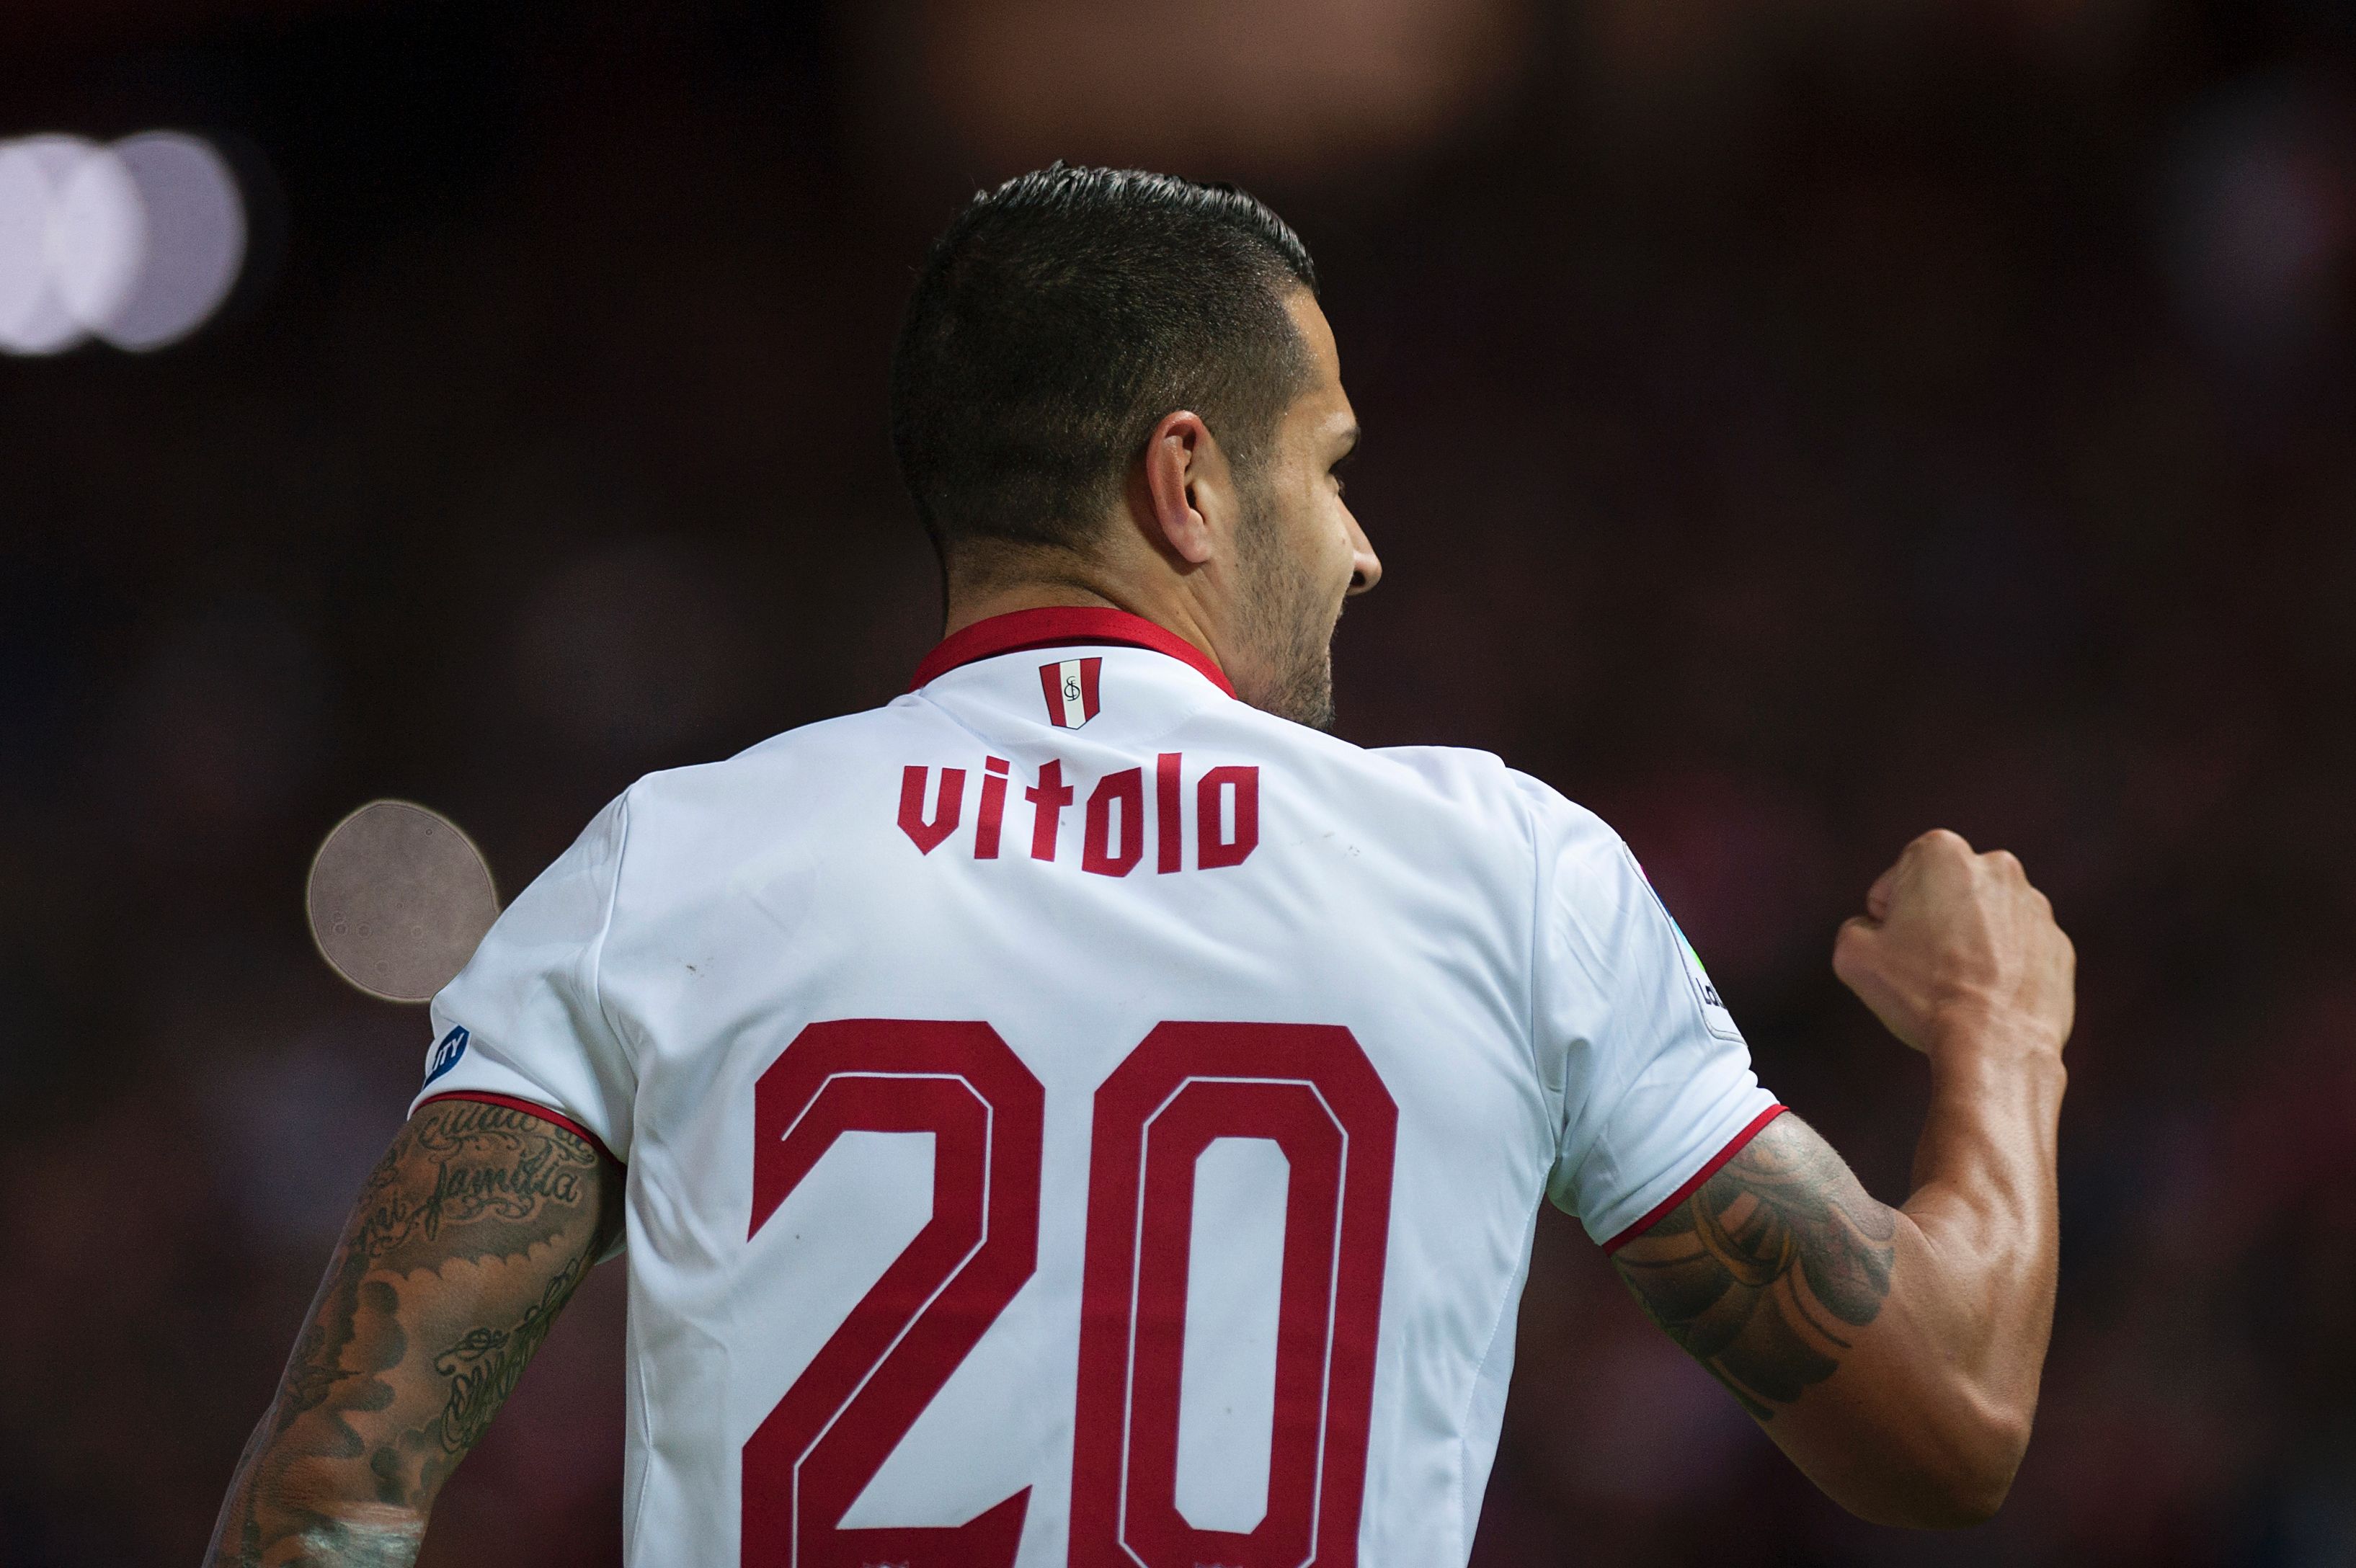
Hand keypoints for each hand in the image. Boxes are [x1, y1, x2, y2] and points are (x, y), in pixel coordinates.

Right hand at [1832, 830, 2073, 1058]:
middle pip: (1944, 896)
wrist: (1995, 1044)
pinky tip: (1987, 1000)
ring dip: (1969, 945)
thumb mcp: (1852, 955)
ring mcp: (2035, 906)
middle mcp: (1996, 866)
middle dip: (1932, 923)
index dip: (1886, 921)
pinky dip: (2002, 969)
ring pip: (1984, 921)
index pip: (1894, 883)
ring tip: (1956, 988)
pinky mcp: (2059, 944)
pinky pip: (2018, 951)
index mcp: (1940, 852)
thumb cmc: (1922, 993)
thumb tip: (1874, 930)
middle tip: (1922, 969)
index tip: (1895, 951)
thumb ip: (1855, 926)